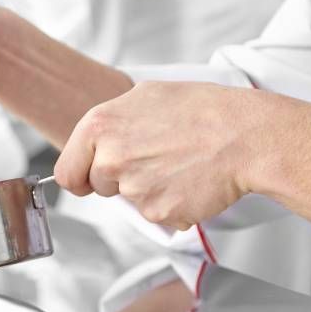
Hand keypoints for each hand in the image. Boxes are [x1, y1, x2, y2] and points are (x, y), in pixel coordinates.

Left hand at [54, 82, 298, 230]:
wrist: (244, 136)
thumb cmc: (201, 110)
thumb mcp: (145, 96)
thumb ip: (111, 123)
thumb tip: (95, 143)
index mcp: (99, 126)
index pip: (66, 172)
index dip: (80, 177)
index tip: (90, 179)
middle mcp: (110, 159)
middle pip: (98, 187)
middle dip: (120, 180)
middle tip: (154, 159)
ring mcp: (133, 188)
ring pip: (130, 201)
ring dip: (149, 191)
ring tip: (178, 164)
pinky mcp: (157, 212)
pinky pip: (156, 215)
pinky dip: (171, 204)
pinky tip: (190, 181)